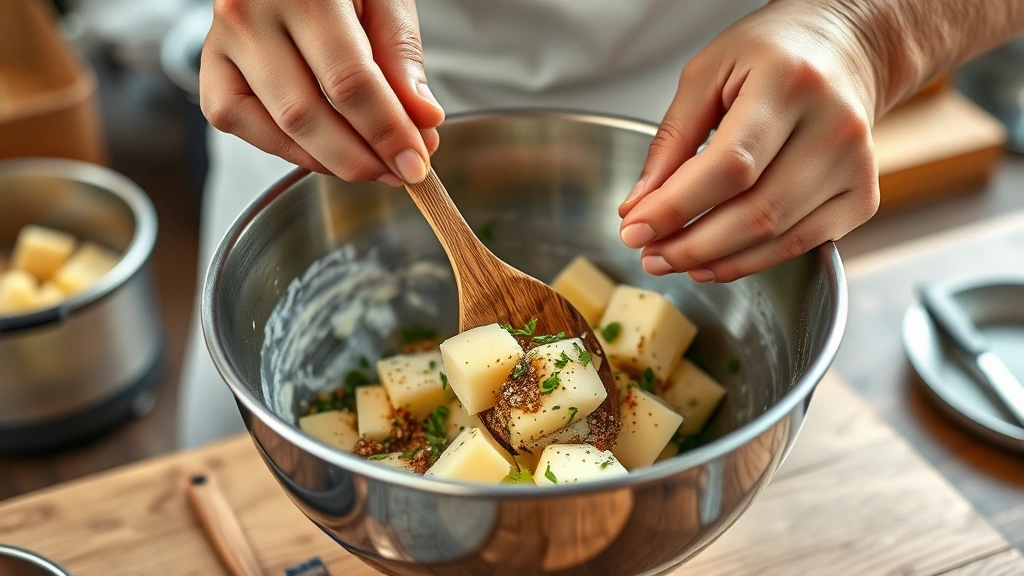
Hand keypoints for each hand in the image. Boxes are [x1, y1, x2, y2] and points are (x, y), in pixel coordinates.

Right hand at [199, 0, 443, 184]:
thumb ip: (401, 56)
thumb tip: (422, 121)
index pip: (349, 81)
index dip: (386, 132)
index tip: (416, 163)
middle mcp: (249, 14)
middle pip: (306, 114)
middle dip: (360, 157)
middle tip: (400, 171)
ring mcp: (221, 40)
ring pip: (274, 127)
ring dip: (329, 161)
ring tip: (372, 164)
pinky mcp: (210, 64)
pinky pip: (239, 123)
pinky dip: (285, 148)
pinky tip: (323, 150)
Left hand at [618, 0, 881, 282]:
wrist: (846, 49)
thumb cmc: (772, 53)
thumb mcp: (707, 74)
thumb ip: (671, 141)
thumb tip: (640, 207)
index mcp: (789, 82)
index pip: (728, 166)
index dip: (676, 207)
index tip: (634, 230)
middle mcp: (833, 126)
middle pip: (754, 212)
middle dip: (689, 244)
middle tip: (647, 254)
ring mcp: (854, 166)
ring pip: (776, 236)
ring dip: (715, 260)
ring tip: (671, 259)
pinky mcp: (863, 197)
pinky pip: (801, 245)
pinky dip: (751, 261)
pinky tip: (714, 262)